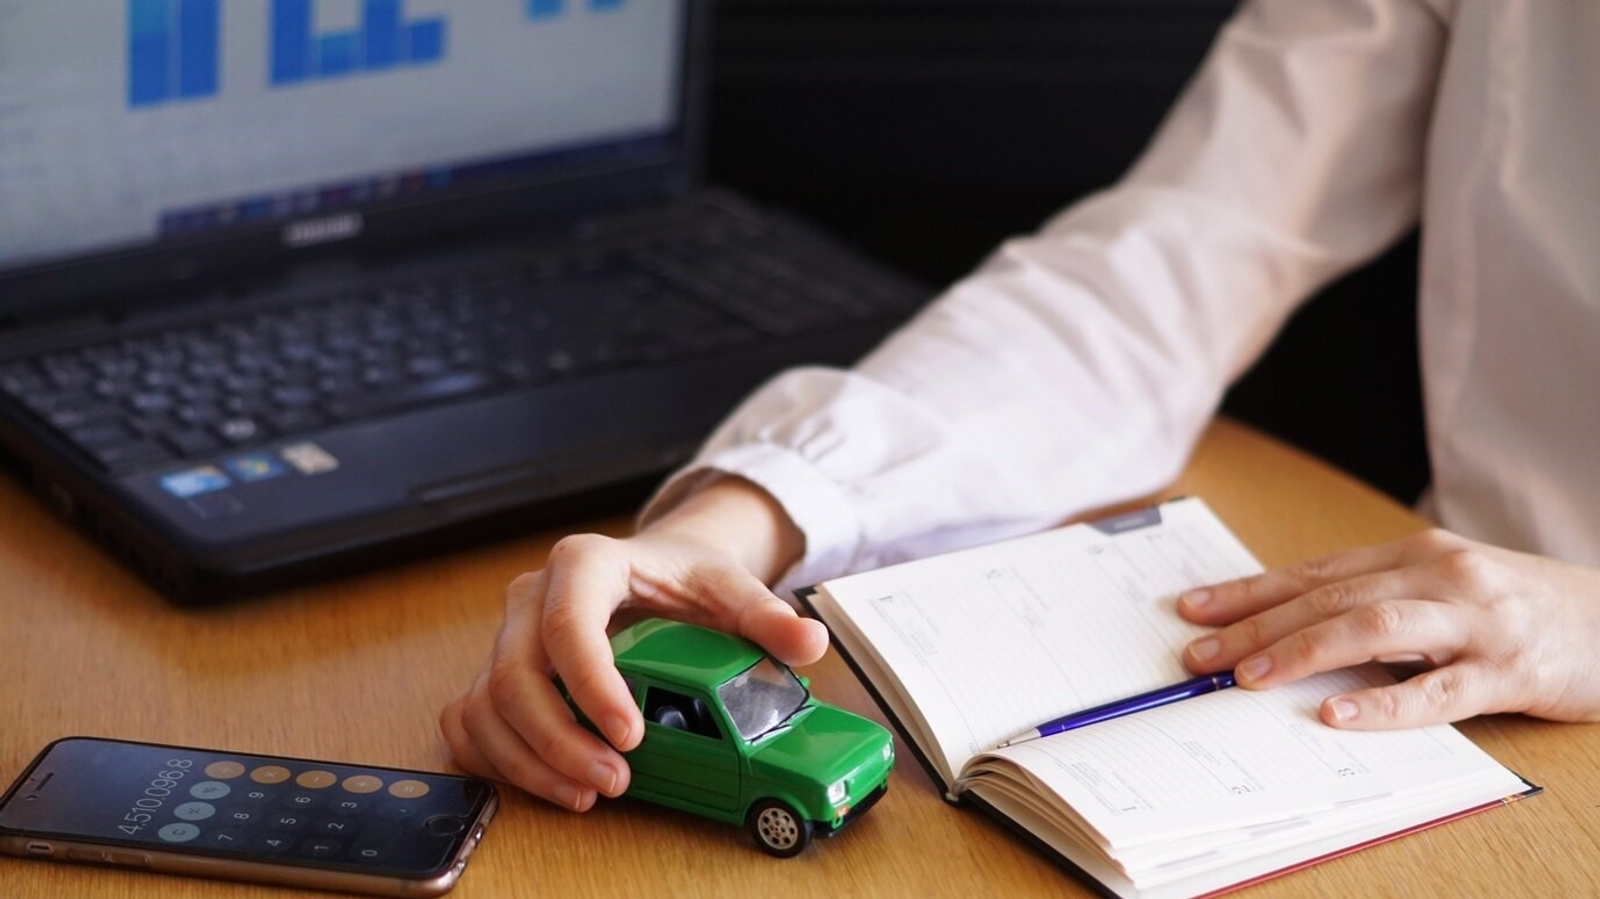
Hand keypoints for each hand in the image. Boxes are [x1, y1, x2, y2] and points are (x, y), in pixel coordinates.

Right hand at [439, 477, 826, 810]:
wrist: (655, 566)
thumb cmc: (685, 576)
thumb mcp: (731, 587)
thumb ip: (767, 616)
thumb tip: (809, 642)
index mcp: (586, 562)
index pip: (567, 623)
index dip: (591, 685)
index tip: (629, 735)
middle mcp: (532, 596)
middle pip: (513, 674)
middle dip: (559, 739)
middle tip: (615, 781)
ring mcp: (507, 634)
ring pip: (485, 703)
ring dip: (530, 760)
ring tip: (589, 794)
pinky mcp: (495, 670)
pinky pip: (470, 719)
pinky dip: (498, 759)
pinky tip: (548, 784)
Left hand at [1177, 528, 1599, 728]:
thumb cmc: (1519, 607)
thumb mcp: (1444, 588)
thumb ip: (1378, 600)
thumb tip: (1289, 627)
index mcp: (1414, 554)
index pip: (1313, 571)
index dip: (1249, 591)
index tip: (1193, 610)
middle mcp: (1438, 576)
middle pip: (1329, 597)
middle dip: (1255, 625)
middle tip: (1198, 653)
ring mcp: (1475, 621)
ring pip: (1373, 628)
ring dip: (1301, 652)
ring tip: (1248, 677)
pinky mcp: (1510, 671)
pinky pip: (1437, 691)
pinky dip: (1381, 703)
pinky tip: (1335, 714)